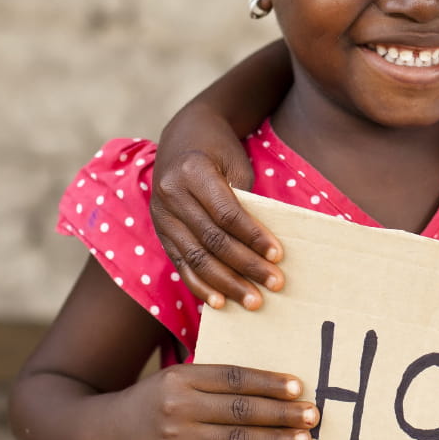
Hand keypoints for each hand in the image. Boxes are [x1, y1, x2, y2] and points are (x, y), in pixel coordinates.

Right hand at [110, 363, 316, 439]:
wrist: (104, 435)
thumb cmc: (154, 400)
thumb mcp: (175, 376)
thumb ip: (212, 376)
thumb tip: (268, 379)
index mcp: (181, 378)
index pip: (234, 378)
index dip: (269, 382)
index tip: (298, 386)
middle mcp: (179, 408)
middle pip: (242, 409)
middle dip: (282, 412)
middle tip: (313, 414)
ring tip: (305, 438)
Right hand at [152, 105, 278, 310]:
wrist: (183, 136)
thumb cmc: (219, 150)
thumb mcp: (236, 164)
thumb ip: (245, 200)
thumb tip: (265, 246)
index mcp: (192, 171)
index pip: (226, 214)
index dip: (253, 237)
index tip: (279, 255)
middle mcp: (170, 194)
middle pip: (212, 240)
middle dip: (246, 266)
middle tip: (274, 284)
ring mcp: (161, 215)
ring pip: (195, 257)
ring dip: (226, 284)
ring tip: (253, 301)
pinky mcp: (160, 232)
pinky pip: (180, 264)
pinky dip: (199, 285)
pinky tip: (219, 303)